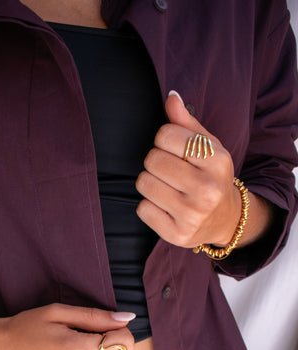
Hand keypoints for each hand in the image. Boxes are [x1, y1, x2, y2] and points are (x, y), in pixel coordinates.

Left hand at [136, 91, 240, 247]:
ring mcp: (192, 215)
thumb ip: (186, 122)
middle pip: (152, 159)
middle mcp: (206, 189)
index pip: (165, 135)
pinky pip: (142, 209)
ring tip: (168, 189)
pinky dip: (149, 206)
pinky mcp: (177, 234)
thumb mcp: (208, 146)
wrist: (225, 219)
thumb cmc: (210, 176)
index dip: (165, 140)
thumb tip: (170, 96)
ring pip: (144, 183)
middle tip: (171, 172)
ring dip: (150, 183)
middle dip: (156, 162)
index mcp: (217, 161)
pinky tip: (166, 207)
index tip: (176, 151)